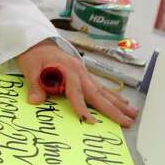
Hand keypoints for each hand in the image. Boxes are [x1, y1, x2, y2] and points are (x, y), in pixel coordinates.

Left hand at [15, 39, 137, 127]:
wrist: (37, 42)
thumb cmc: (34, 56)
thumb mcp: (30, 69)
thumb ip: (35, 86)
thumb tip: (35, 101)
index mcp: (68, 70)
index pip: (76, 93)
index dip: (82, 108)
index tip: (90, 121)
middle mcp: (80, 72)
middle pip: (98, 93)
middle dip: (113, 109)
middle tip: (128, 121)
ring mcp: (84, 73)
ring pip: (103, 91)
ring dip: (118, 103)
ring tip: (133, 113)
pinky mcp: (84, 75)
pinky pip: (100, 88)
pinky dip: (112, 96)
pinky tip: (123, 102)